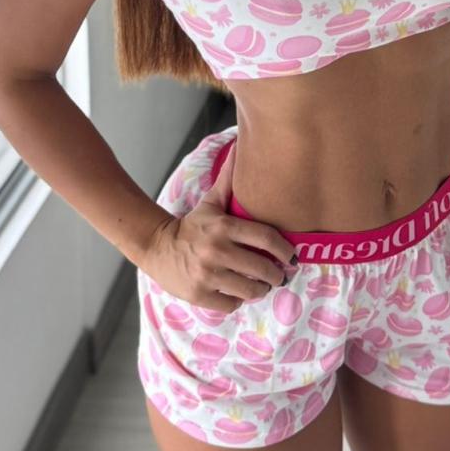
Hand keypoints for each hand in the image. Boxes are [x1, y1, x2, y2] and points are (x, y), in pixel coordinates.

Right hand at [142, 147, 296, 313]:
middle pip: (262, 268)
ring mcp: (207, 274)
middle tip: (280, 275)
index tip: (291, 257)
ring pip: (250, 289)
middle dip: (276, 274)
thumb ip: (228, 180)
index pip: (265, 237)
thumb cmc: (192, 226)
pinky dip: (237, 300)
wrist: (157, 248)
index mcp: (224, 226)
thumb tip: (239, 146)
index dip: (284, 249)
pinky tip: (236, 292)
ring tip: (262, 285)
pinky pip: (231, 304)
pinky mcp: (199, 295)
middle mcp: (216, 250)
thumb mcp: (210, 202)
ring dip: (260, 289)